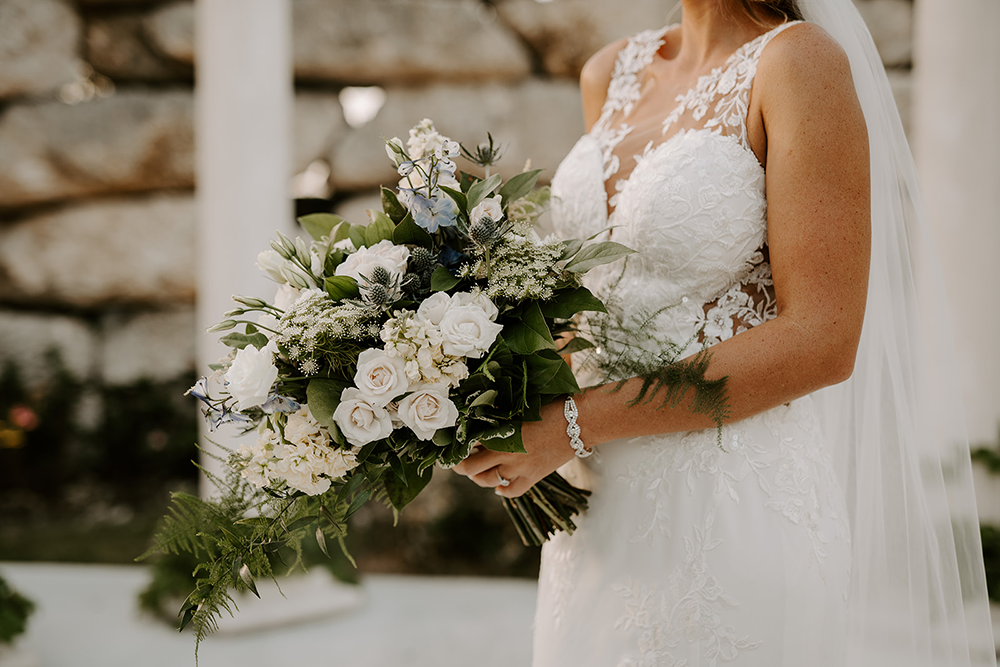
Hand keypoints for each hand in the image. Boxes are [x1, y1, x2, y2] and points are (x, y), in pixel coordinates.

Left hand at [451, 399, 576, 497]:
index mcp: (499, 431)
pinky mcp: (533, 477)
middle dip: (461, 465)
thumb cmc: (550, 405)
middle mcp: (505, 452)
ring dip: (479, 477)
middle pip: (470, 468)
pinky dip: (502, 490)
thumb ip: (499, 415)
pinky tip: (499, 485)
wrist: (578, 420)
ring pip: (487, 481)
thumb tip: (480, 417)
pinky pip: (511, 491)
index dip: (456, 444)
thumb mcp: (519, 407)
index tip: (453, 444)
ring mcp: (519, 468)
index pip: (467, 443)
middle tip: (460, 461)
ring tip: (479, 470)